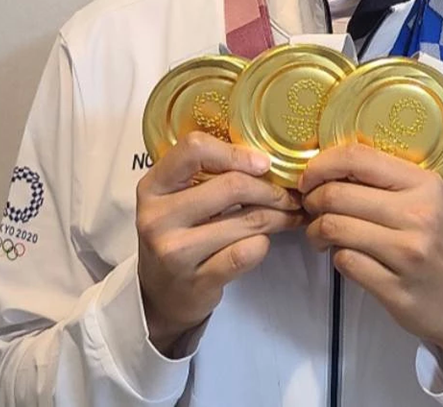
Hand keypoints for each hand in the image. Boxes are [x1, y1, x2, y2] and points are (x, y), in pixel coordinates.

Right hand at [136, 132, 304, 354]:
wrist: (160, 294)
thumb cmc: (177, 233)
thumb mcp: (176, 197)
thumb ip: (206, 174)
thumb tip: (266, 159)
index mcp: (154, 186)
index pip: (194, 149)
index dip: (236, 152)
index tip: (263, 163)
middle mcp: (158, 217)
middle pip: (231, 186)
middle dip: (271, 189)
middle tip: (289, 194)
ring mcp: (175, 252)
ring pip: (247, 220)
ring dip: (277, 215)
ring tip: (288, 214)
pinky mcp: (197, 281)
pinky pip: (247, 252)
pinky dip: (264, 243)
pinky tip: (265, 240)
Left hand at [299, 144, 442, 372]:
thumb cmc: (437, 242)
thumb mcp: (424, 199)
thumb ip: (384, 180)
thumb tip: (328, 168)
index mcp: (423, 184)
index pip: (358, 158)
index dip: (322, 164)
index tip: (309, 176)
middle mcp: (418, 214)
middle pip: (337, 194)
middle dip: (312, 200)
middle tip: (311, 208)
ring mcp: (407, 253)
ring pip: (334, 227)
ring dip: (316, 230)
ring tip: (321, 233)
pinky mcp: (395, 287)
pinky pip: (344, 261)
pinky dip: (335, 256)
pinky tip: (343, 255)